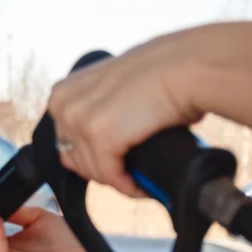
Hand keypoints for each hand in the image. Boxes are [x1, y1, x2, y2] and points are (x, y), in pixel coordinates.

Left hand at [47, 30, 202, 197]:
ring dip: (117, 179)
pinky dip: (128, 186)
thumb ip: (98, 109)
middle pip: (74, 158)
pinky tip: (143, 186)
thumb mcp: (114, 88)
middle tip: (127, 172)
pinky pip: (110, 176)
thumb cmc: (163, 73)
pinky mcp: (100, 137)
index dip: (89, 156)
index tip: (112, 163)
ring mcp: (78, 121)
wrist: (189, 65)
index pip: (65, 140)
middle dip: (101, 168)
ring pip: (93, 170)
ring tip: (139, 181)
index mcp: (62, 93)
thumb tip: (106, 141)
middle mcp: (63, 105)